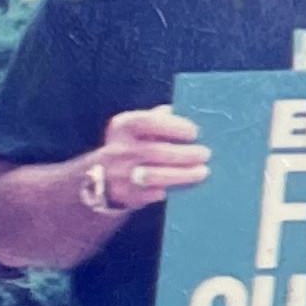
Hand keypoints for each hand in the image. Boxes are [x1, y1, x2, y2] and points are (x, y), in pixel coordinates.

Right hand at [88, 105, 208, 211]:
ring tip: (202, 171)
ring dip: (183, 174)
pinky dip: (173, 188)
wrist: (100, 180)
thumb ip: (155, 118)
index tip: (193, 132)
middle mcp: (118, 150)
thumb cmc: (128, 147)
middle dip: (185, 154)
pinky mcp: (127, 195)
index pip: (148, 122)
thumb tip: (177, 110)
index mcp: (122, 127)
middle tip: (205, 154)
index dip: (173, 126)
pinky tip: (187, 184)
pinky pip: (155, 193)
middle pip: (156, 151)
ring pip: (156, 175)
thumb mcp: (135, 128)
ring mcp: (121, 175)